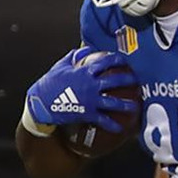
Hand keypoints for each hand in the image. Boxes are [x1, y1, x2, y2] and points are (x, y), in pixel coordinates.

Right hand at [24, 48, 139, 131]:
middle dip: (127, 79)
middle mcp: (91, 85)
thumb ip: (73, 56)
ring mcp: (90, 100)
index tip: (122, 59)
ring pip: (113, 102)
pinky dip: (112, 125)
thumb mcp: (60, 66)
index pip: (104, 62)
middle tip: (136, 80)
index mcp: (85, 72)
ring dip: (125, 105)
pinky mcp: (87, 114)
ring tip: (135, 106)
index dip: (115, 59)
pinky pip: (103, 120)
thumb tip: (85, 49)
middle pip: (114, 81)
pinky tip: (120, 128)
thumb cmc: (49, 83)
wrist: (42, 103)